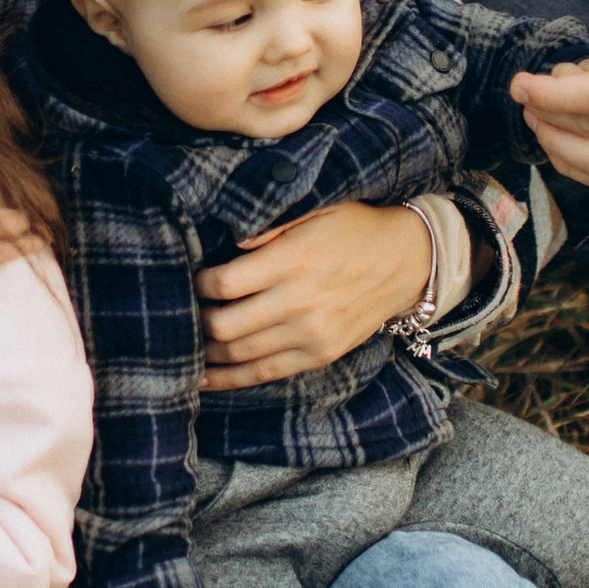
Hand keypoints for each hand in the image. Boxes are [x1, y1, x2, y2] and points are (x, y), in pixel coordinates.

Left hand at [196, 200, 432, 391]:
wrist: (406, 260)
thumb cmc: (353, 227)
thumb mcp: (315, 208)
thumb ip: (269, 223)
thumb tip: (228, 242)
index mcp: (294, 259)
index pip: (224, 283)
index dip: (197, 284)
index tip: (190, 278)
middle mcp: (300, 300)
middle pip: (224, 325)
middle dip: (195, 321)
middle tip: (182, 312)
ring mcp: (311, 333)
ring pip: (239, 354)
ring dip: (205, 351)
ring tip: (184, 342)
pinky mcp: (320, 354)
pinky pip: (264, 373)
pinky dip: (229, 379)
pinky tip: (204, 377)